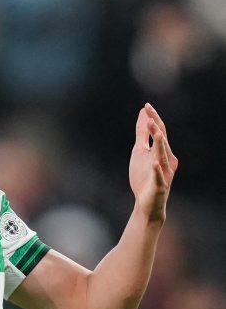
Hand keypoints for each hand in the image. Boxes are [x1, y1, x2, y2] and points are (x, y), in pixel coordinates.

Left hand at [129, 104, 177, 222]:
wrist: (146, 202)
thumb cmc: (144, 176)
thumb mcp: (139, 152)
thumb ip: (142, 134)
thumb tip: (143, 114)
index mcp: (162, 150)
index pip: (159, 131)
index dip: (153, 119)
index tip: (146, 106)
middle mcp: (167, 159)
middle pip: (162, 141)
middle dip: (156, 128)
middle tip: (149, 115)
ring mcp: (165, 173)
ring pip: (162, 156)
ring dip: (159, 144)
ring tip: (155, 132)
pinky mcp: (160, 186)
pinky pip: (159, 176)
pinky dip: (157, 170)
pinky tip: (154, 163)